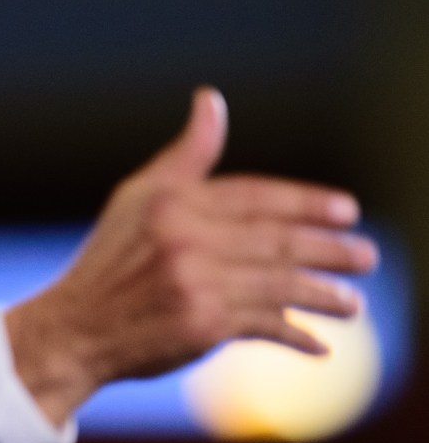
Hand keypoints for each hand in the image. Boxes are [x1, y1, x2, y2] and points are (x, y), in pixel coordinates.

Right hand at [5, 88, 378, 426]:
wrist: (75, 326)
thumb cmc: (110, 258)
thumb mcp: (139, 196)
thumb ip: (186, 154)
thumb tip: (211, 99)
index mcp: (174, 202)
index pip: (257, 196)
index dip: (307, 203)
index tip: (348, 211)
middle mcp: (186, 239)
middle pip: (277, 240)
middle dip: (329, 249)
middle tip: (367, 256)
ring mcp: (195, 284)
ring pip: (279, 284)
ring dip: (323, 294)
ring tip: (352, 302)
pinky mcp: (201, 327)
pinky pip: (263, 326)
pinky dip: (294, 335)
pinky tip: (317, 343)